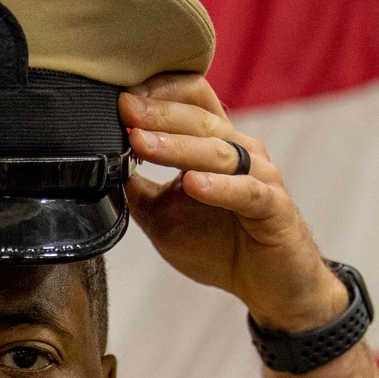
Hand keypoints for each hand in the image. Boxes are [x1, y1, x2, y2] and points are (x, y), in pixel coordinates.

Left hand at [119, 75, 347, 331]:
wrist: (269, 285)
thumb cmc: (220, 245)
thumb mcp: (164, 219)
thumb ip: (139, 194)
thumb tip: (104, 171)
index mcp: (216, 143)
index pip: (192, 99)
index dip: (159, 92)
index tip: (121, 96)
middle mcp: (241, 151)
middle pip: (200, 118)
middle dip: (158, 113)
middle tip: (125, 110)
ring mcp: (261, 176)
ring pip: (220, 151)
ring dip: (178, 145)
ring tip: (143, 143)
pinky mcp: (274, 208)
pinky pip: (247, 192)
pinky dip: (219, 187)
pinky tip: (192, 184)